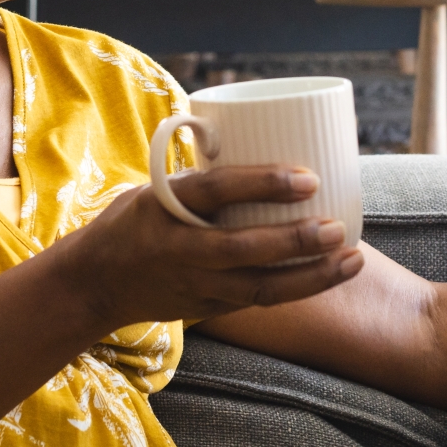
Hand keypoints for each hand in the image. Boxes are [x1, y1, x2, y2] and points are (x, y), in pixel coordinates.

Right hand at [51, 164, 363, 331]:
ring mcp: (195, 285)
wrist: (94, 284)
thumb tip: (258, 138)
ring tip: (352, 259)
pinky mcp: (207, 308)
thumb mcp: (153, 189)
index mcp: (164, 208)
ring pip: (262, 288)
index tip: (309, 176)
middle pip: (246, 249)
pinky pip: (259, 302)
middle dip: (299, 240)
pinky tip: (329, 277)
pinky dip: (297, 291)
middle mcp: (180, 250)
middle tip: (340, 227)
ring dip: (312, 276)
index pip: (216, 192)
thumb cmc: (131, 223)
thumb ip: (200, 177)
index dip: (263, 183)